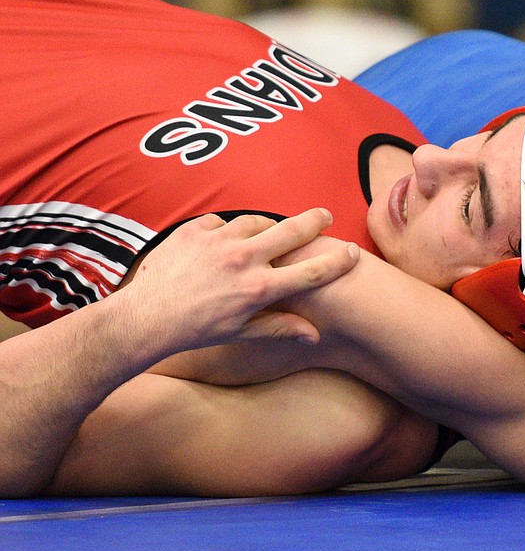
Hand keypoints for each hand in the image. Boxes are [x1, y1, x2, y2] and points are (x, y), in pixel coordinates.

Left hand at [115, 209, 358, 354]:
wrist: (145, 318)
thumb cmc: (195, 330)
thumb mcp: (240, 332)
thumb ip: (280, 327)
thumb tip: (314, 335)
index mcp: (259, 288)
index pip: (311, 272)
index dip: (337, 261)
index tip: (352, 252)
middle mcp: (243, 260)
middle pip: (293, 231)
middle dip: (315, 220)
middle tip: (325, 215)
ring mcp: (218, 242)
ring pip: (256, 221)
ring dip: (266, 226)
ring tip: (268, 232)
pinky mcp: (194, 231)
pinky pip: (221, 222)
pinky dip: (227, 230)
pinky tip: (225, 241)